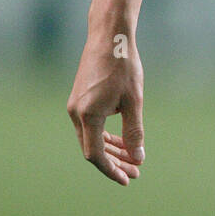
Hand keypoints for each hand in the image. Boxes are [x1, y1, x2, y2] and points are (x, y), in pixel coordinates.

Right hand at [67, 32, 144, 184]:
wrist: (109, 37)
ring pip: (92, 138)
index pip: (95, 155)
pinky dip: (106, 135)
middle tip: (135, 172)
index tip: (128, 178)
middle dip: (115, 162)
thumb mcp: (134, 101)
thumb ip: (134, 132)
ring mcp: (76, 106)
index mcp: (87, 115)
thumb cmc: (123, 66)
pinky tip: (121, 140)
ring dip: (112, 150)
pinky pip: (91, 126)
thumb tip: (138, 158)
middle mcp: (76, 113)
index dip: (112, 170)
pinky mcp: (80, 99)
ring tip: (132, 159)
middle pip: (93, 149)